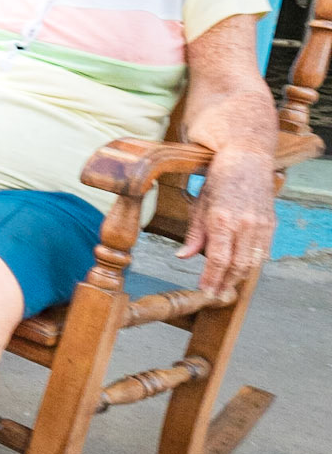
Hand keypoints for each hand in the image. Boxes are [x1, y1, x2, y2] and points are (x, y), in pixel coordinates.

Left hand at [179, 148, 275, 298]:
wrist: (247, 158)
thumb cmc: (219, 180)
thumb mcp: (199, 205)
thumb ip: (194, 234)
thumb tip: (183, 257)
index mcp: (222, 219)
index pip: (218, 259)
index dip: (211, 279)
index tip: (204, 290)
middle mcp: (244, 224)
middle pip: (238, 266)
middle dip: (226, 283)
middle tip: (215, 295)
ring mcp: (260, 224)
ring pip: (253, 262)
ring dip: (239, 277)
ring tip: (226, 286)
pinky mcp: (271, 223)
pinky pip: (263, 251)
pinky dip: (252, 263)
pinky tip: (240, 269)